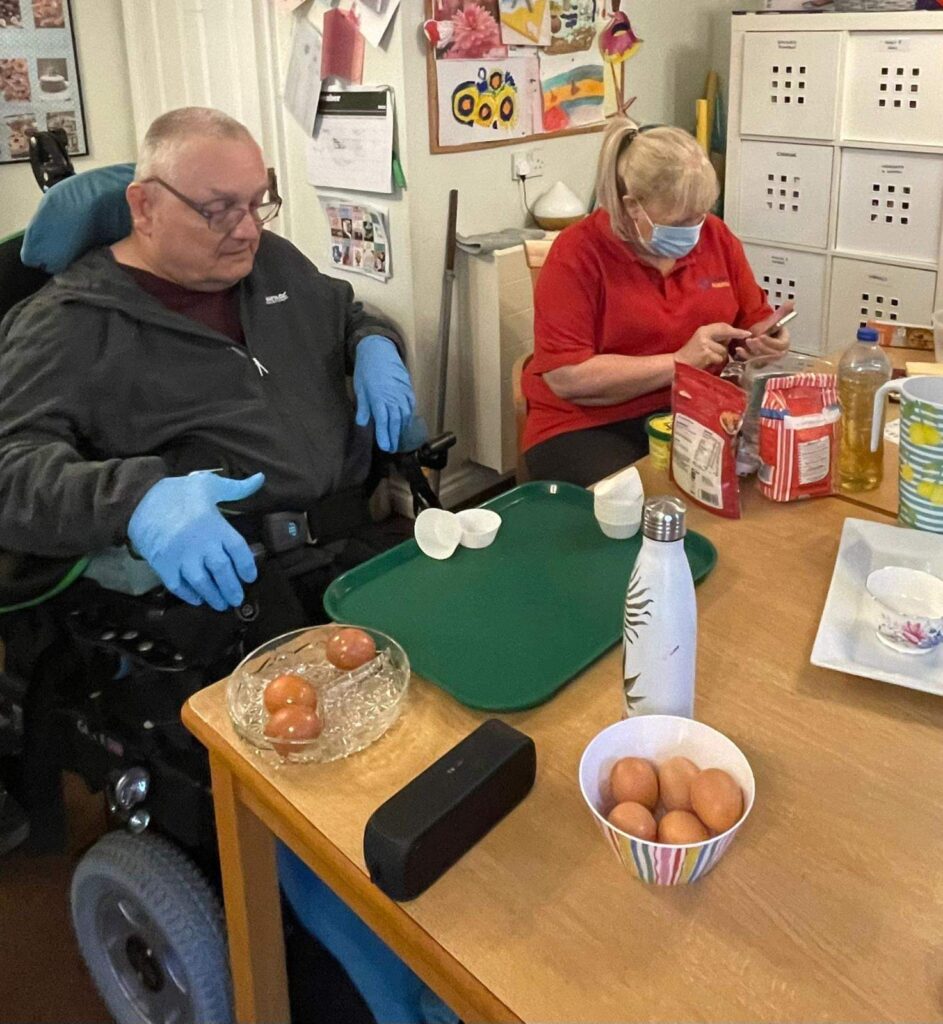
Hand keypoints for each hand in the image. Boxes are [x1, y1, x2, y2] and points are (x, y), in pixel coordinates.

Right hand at [127, 471, 263, 610]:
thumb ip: (237, 488)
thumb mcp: (209, 484)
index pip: (238, 550)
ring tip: (221, 605)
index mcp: (215, 525)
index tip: (250, 577)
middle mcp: (201, 544)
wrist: (138, 499)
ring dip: (213, 596)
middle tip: (237, 599)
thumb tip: (261, 479)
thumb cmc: (178, 492)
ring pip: (202, 582)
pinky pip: (178, 585)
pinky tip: (197, 600)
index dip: (247, 566)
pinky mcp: (163, 565)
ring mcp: (181, 557)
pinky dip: (188, 595)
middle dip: (232, 587)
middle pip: (222, 571)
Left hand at [353, 335, 415, 452]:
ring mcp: (402, 393)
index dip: (384, 436)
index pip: (383, 422)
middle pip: (395, 422)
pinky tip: (405, 423)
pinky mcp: (408, 389)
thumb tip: (362, 423)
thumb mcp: (360, 388)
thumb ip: (363, 407)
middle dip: (394, 437)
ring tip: (397, 439)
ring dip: (401, 429)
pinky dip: (408, 417)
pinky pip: (410, 406)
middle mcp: (393, 397)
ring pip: (405, 415)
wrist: (379, 351)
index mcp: (379, 398)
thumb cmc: (366, 370)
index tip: (385, 447)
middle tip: (391, 449)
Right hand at [675, 323, 750, 370]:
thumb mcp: (701, 342)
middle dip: (727, 345)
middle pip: (726, 337)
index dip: (736, 330)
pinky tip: (708, 364)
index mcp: (703, 330)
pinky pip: (720, 358)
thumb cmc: (690, 356)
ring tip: (709, 360)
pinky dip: (716, 363)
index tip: (747, 333)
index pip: (723, 326)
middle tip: (724, 351)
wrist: (676, 365)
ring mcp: (705, 344)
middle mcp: (704, 334)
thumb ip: (715, 338)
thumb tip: (732, 339)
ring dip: (720, 357)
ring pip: (724, 350)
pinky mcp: (706, 354)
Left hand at [738, 301, 794, 359]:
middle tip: (751, 339)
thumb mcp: (771, 320)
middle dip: (761, 347)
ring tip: (746, 341)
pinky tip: (738, 350)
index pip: (780, 345)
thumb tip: (792, 301)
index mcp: (784, 343)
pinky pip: (752, 363)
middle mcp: (778, 354)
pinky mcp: (758, 364)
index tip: (761, 336)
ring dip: (753, 351)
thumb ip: (782, 312)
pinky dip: (745, 357)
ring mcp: (768, 361)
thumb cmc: (764, 329)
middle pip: (772, 354)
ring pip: (762, 359)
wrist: (752, 335)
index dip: (770, 342)